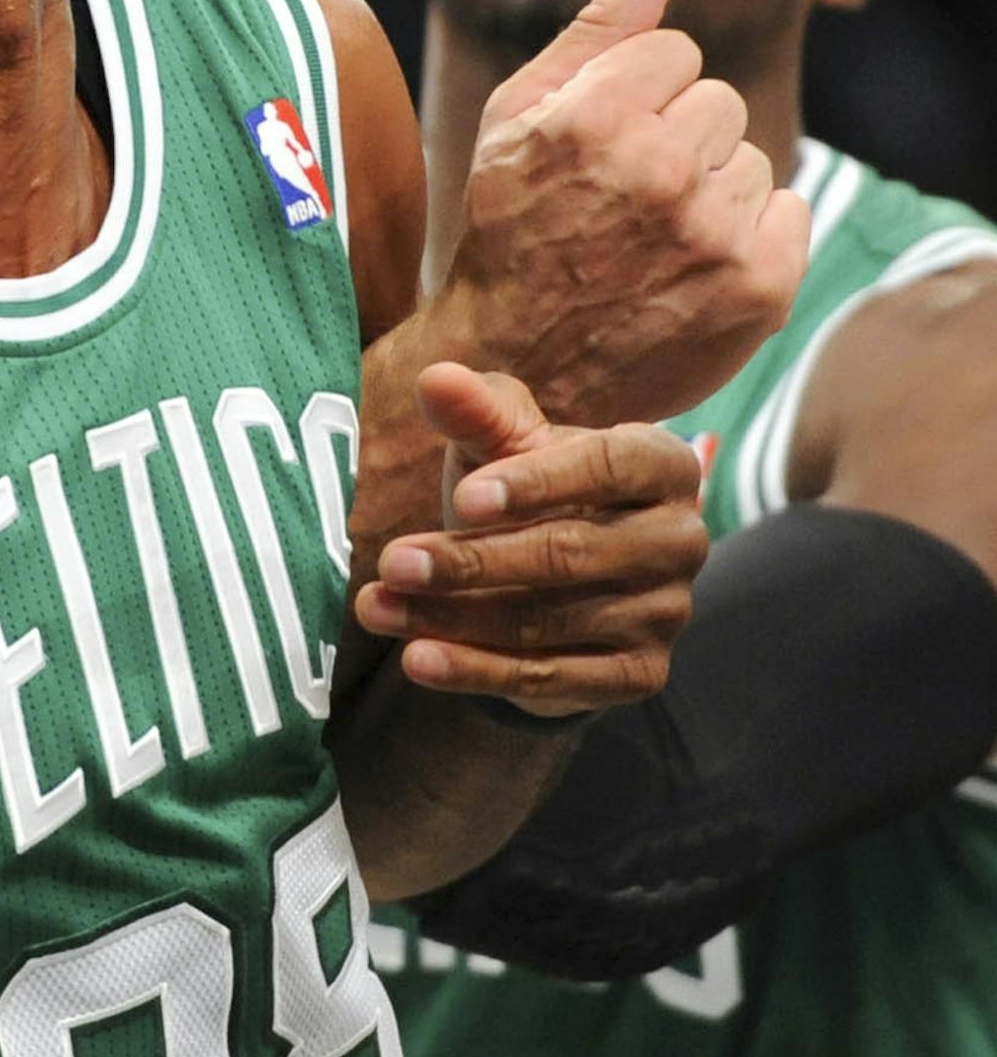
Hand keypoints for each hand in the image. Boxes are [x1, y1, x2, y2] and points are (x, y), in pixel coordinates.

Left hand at [354, 362, 706, 717]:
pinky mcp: (640, 674)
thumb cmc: (525, 487)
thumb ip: (477, 411)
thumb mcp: (501, 443)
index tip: (463, 498)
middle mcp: (681, 540)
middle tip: (392, 560)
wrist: (547, 576)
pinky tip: (417, 660)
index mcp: (665, 464)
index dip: (539, 484)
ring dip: (452, 618)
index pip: (610, 468)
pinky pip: (551, 677)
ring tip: (375, 606)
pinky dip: (476, 671)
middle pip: (571, 553)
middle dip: (472, 560)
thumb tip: (435, 379)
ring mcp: (666, 613)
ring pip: (548, 622)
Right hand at [444, 0, 807, 422]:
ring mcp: (712, 233)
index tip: (601, 147)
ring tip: (652, 238)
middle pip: (718, 102)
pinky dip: (750, 235)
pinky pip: (790, 210)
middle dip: (677, 139)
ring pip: (752, 158)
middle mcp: (656, 170)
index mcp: (593, 117)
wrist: (517, 365)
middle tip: (623, 199)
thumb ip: (597, 27)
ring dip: (711, 191)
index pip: (677, 51)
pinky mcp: (758, 288)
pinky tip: (691, 265)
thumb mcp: (518, 117)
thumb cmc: (510, 228)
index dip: (637, 96)